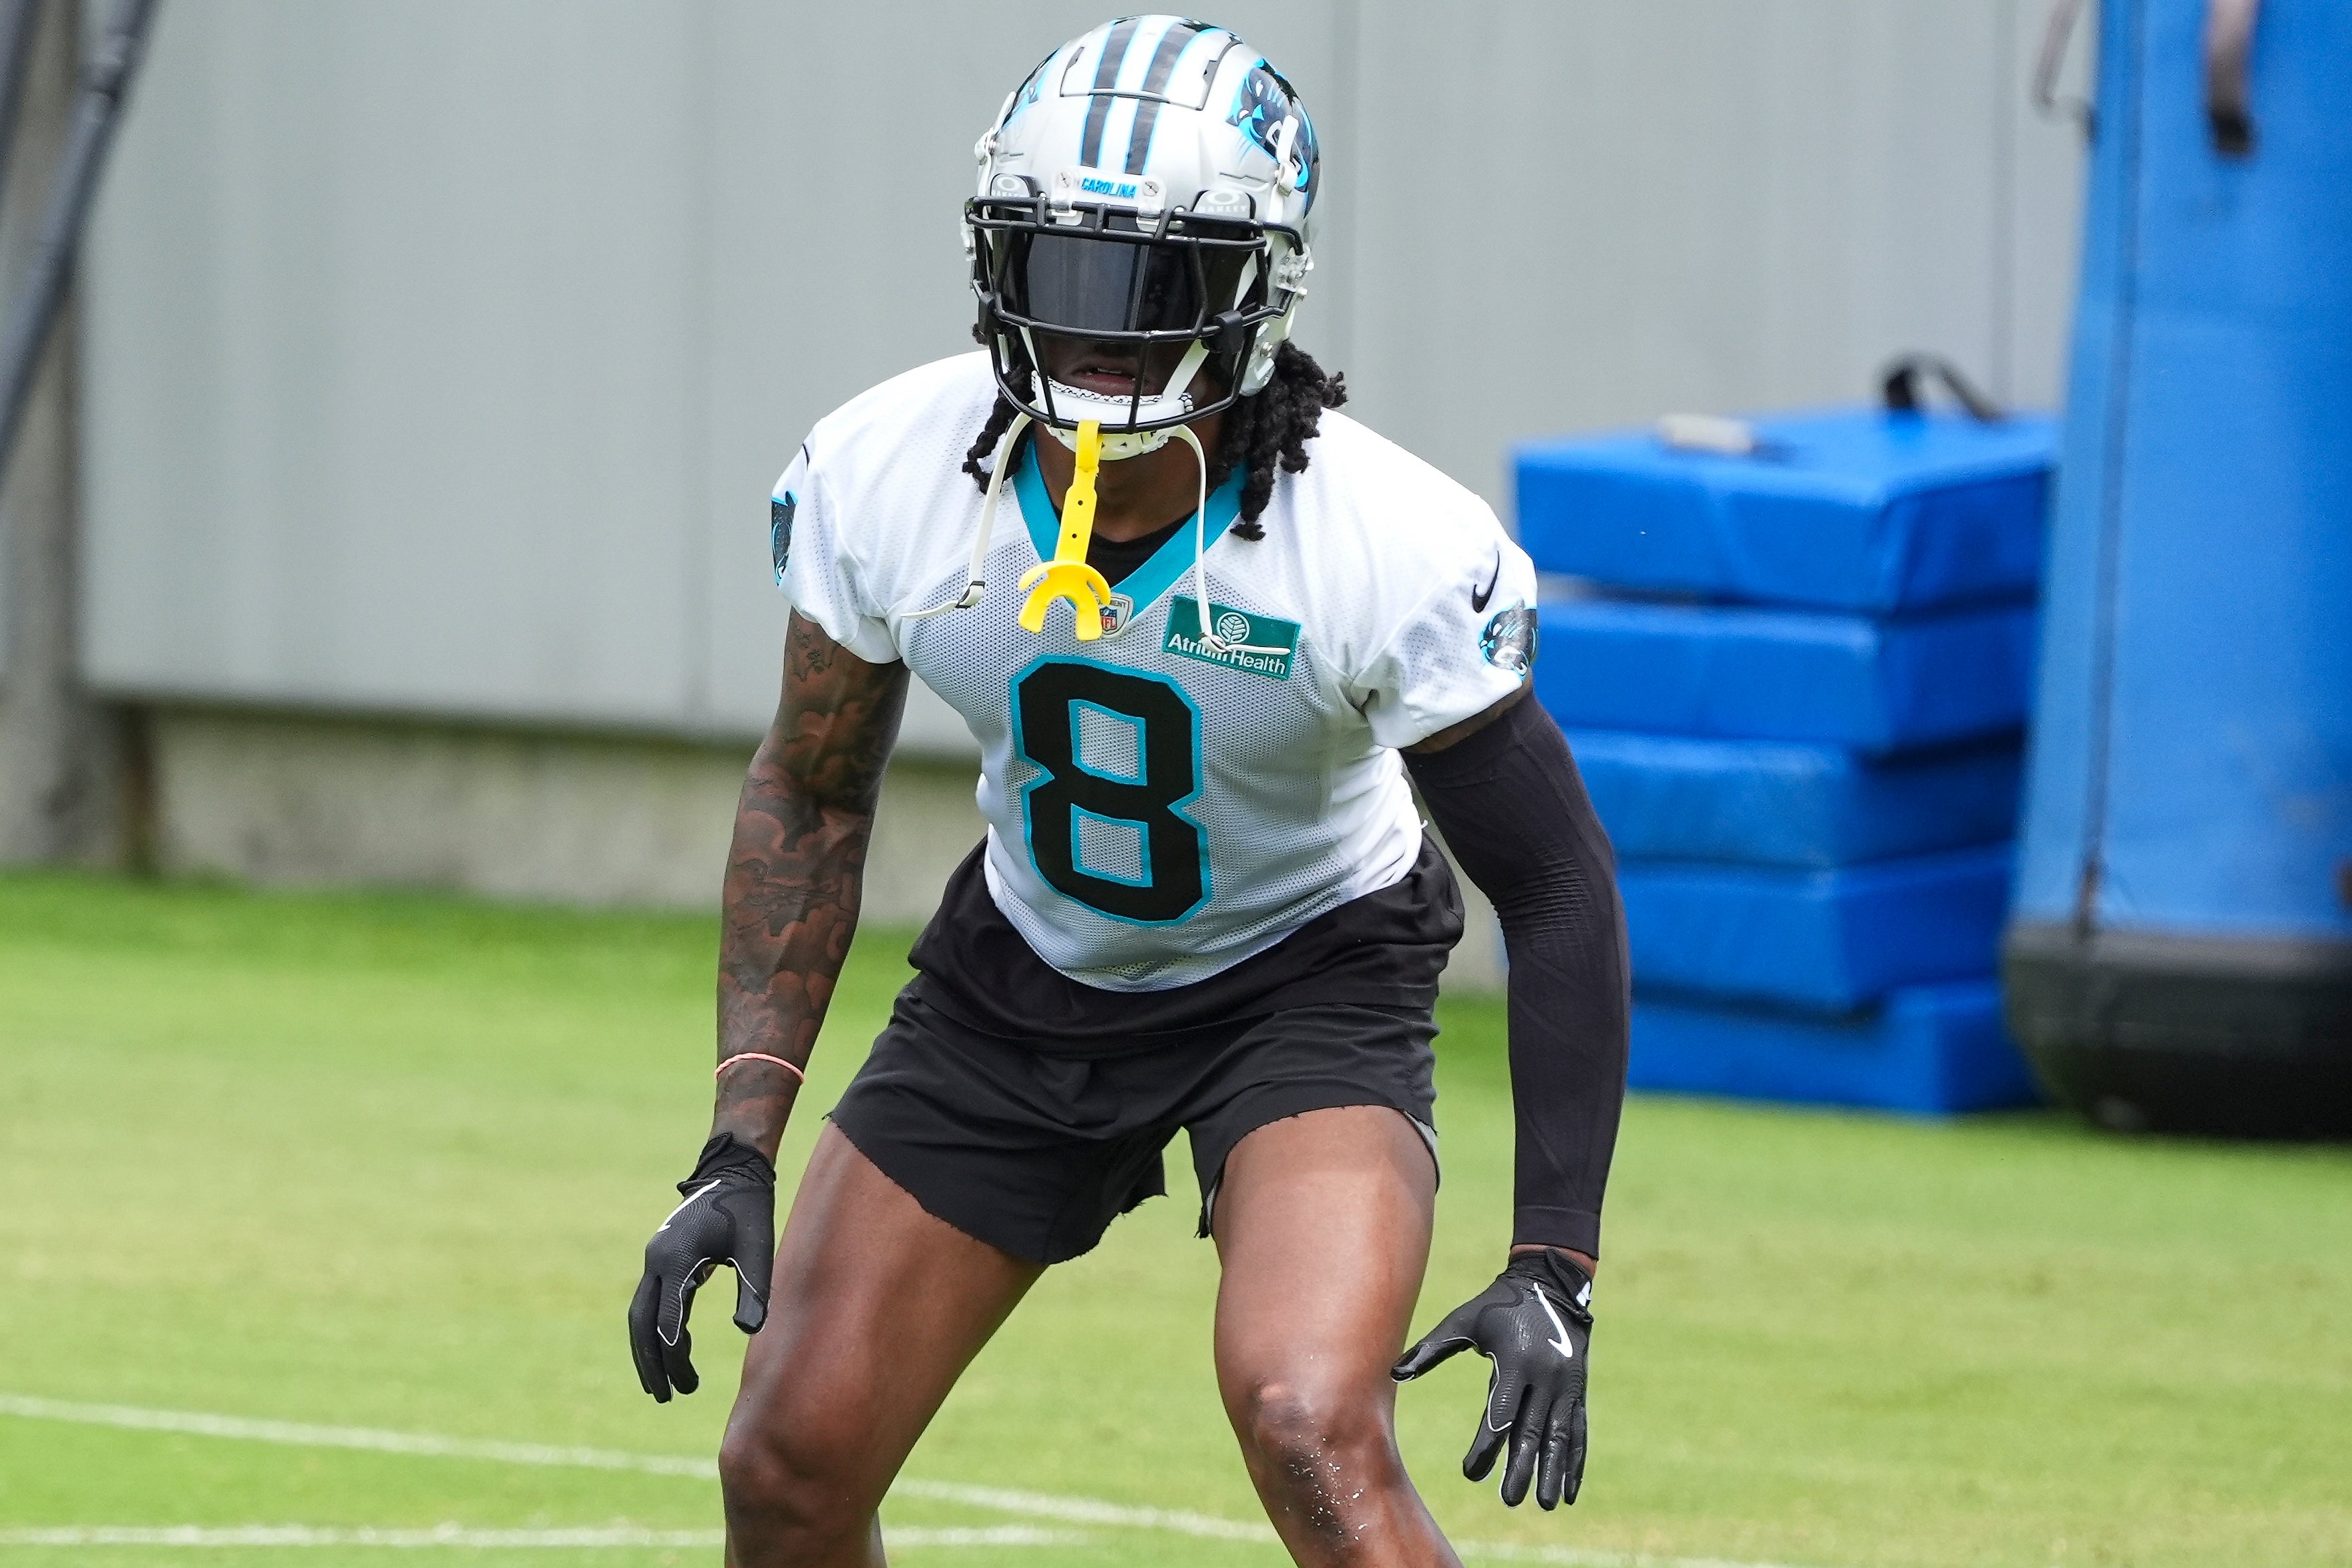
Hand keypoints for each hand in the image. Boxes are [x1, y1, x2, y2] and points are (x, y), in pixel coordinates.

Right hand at [627, 1134, 776, 1401]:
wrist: (734, 1170)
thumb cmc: (749, 1208)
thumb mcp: (757, 1247)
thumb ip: (754, 1288)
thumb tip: (749, 1330)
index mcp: (677, 1259)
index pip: (667, 1320)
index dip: (673, 1357)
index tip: (685, 1384)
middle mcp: (657, 1259)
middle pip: (642, 1323)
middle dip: (651, 1363)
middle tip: (666, 1396)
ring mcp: (656, 1258)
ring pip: (642, 1315)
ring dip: (649, 1350)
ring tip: (666, 1385)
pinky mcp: (664, 1258)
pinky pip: (653, 1302)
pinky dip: (659, 1329)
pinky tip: (677, 1348)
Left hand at [1392, 1249, 1592, 1508]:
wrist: (1549, 1286)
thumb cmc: (1497, 1306)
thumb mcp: (1464, 1321)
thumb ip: (1432, 1348)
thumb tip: (1394, 1372)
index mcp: (1514, 1362)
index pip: (1501, 1414)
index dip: (1487, 1446)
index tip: (1471, 1473)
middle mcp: (1545, 1376)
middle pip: (1532, 1430)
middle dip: (1522, 1468)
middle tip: (1509, 1500)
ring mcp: (1566, 1385)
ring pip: (1559, 1436)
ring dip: (1554, 1472)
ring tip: (1547, 1505)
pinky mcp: (1578, 1390)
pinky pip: (1578, 1431)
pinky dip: (1575, 1461)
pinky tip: (1571, 1490)